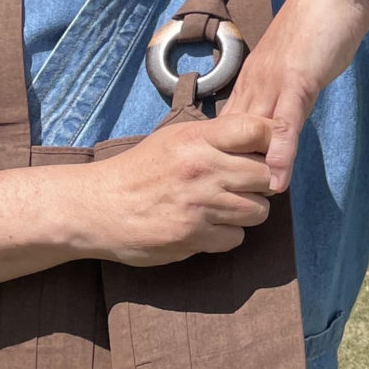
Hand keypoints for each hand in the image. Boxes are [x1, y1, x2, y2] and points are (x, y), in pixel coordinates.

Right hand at [77, 113, 276, 263]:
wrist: (96, 207)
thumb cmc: (140, 170)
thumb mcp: (175, 138)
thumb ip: (217, 137)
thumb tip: (266, 138)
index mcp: (197, 139)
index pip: (257, 130)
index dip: (271, 140)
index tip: (267, 151)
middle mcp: (202, 169)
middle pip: (268, 176)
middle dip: (263, 183)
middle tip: (245, 185)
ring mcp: (199, 205)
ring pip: (259, 211)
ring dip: (247, 211)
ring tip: (225, 206)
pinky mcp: (193, 237)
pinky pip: (236, 238)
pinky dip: (227, 235)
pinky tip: (208, 226)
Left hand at [223, 0, 368, 191]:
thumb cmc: (321, 18)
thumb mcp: (299, 60)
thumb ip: (290, 87)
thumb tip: (284, 111)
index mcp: (253, 78)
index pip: (229, 127)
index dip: (221, 157)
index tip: (214, 187)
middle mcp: (255, 82)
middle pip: (232, 138)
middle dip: (224, 171)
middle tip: (215, 208)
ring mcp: (274, 82)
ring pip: (253, 136)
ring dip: (247, 171)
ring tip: (241, 207)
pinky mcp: (298, 80)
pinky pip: (284, 124)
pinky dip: (279, 154)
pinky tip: (278, 180)